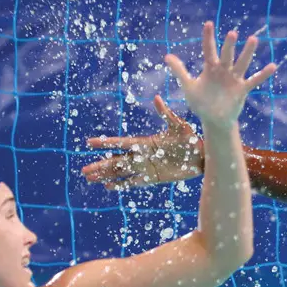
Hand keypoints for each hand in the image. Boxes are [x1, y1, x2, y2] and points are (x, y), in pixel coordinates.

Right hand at [83, 96, 203, 189]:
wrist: (202, 157)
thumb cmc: (191, 140)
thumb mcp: (179, 126)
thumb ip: (166, 114)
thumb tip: (156, 98)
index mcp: (145, 142)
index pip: (120, 143)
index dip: (105, 144)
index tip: (89, 143)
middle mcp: (142, 155)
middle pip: (116, 161)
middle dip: (100, 165)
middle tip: (84, 170)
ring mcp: (146, 167)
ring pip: (121, 172)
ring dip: (106, 175)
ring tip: (89, 177)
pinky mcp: (153, 178)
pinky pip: (133, 182)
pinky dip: (121, 184)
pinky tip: (108, 187)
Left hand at [170, 21, 275, 130]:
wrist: (213, 119)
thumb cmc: (200, 102)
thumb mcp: (188, 86)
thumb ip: (180, 71)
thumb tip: (167, 56)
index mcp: (210, 68)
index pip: (208, 50)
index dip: (208, 37)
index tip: (208, 23)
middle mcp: (223, 70)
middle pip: (227, 54)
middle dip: (229, 45)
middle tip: (232, 33)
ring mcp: (234, 79)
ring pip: (242, 63)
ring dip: (247, 52)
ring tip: (253, 39)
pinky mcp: (242, 89)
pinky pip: (254, 80)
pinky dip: (263, 74)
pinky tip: (272, 66)